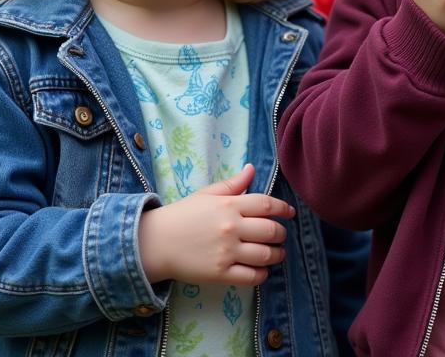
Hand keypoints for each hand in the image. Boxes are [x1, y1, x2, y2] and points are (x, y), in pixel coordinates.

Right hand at [138, 163, 292, 285]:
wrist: (154, 243)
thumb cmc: (182, 215)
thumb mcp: (207, 194)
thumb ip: (232, 184)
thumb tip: (252, 168)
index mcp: (229, 205)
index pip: (267, 204)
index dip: (283, 208)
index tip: (290, 213)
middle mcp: (231, 228)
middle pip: (270, 230)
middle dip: (281, 233)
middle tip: (281, 235)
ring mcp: (226, 252)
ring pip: (264, 255)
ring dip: (277, 255)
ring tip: (277, 253)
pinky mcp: (219, 274)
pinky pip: (250, 277)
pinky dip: (262, 275)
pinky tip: (262, 271)